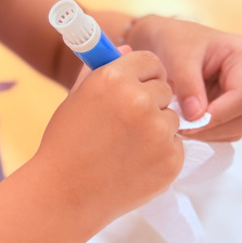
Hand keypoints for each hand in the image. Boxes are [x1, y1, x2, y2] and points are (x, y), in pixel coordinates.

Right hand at [36, 50, 182, 229]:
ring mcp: (158, 132)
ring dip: (157, 128)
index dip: (145, 74)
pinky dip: (160, 153)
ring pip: (171, 118)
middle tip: (128, 122)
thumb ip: (102, 68)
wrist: (65, 193)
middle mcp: (140, 100)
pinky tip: (134, 163)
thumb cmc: (66, 142)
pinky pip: (175, 146)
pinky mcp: (171, 160)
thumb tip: (127, 48)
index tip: (139, 85)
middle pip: (165, 89)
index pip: (150, 61)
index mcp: (114, 78)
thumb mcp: (77, 97)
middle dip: (151, 101)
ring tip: (127, 146)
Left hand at [127, 17, 241, 141]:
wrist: (172, 39)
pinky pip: (231, 128)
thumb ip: (188, 85)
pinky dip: (211, 131)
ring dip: (210, 131)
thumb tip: (196, 116)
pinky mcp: (241, 103)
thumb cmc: (176, 41)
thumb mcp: (177, 57)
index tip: (189, 125)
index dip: (218, 116)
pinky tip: (190, 123)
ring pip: (238, 125)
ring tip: (182, 124)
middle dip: (212, 126)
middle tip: (181, 127)